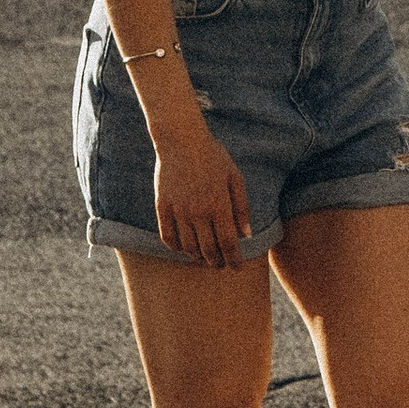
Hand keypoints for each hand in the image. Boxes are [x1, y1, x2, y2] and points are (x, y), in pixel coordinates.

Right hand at [152, 120, 252, 266]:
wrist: (181, 139)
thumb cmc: (213, 157)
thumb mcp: (234, 177)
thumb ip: (241, 206)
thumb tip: (245, 234)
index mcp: (219, 204)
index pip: (228, 243)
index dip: (233, 259)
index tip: (237, 268)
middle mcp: (198, 211)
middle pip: (208, 249)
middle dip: (216, 262)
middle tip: (221, 266)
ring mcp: (178, 210)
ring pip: (188, 247)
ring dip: (197, 257)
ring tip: (204, 258)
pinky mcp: (162, 207)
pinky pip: (168, 237)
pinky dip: (176, 248)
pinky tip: (183, 248)